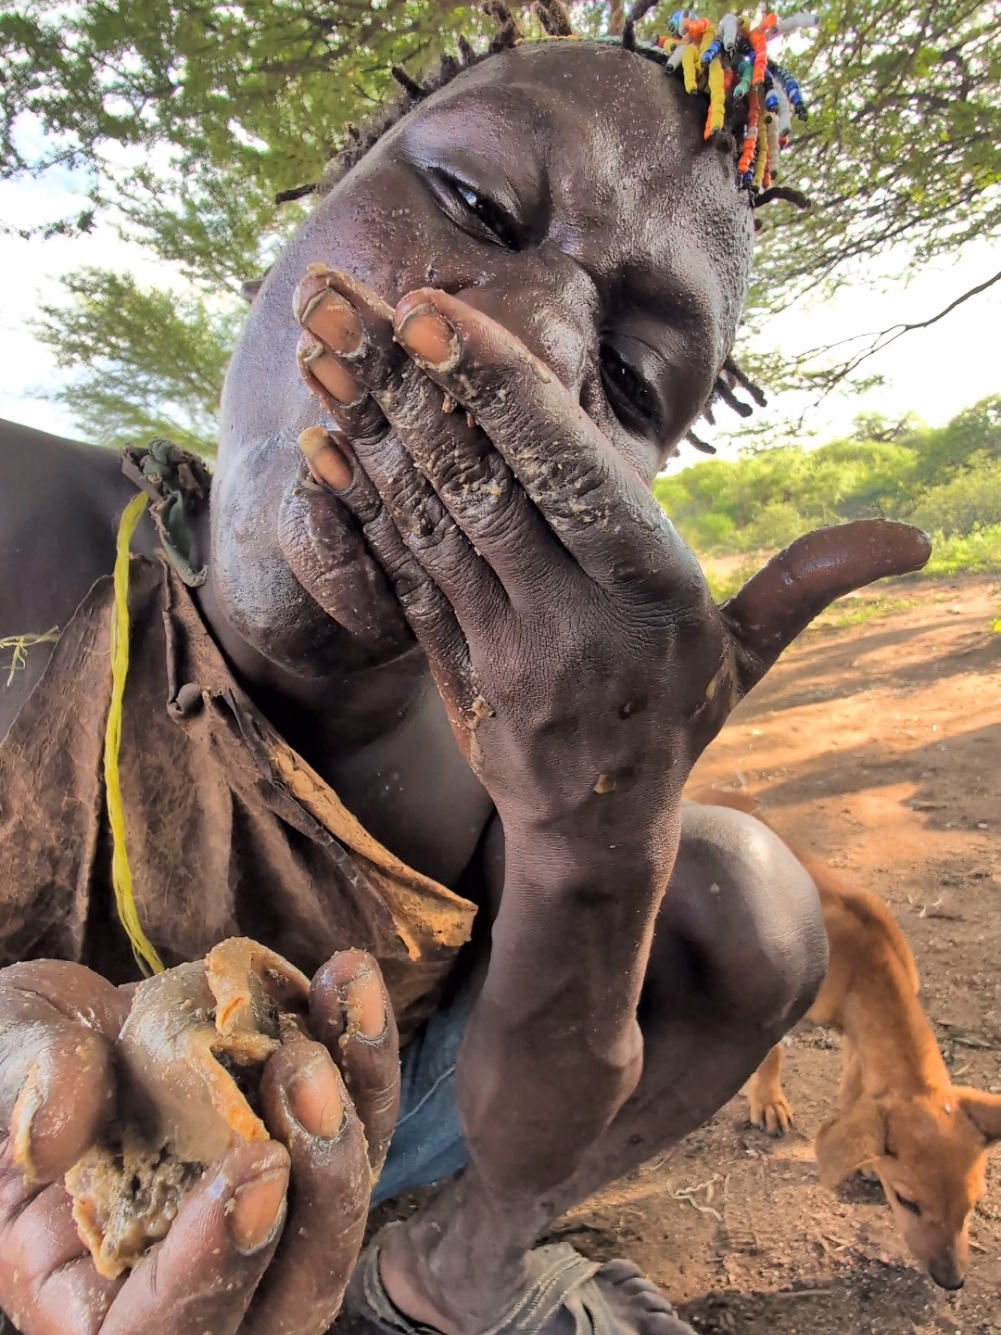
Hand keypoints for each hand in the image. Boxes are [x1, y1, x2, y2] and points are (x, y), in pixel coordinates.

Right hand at [0, 951, 398, 1334]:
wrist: (67, 1031)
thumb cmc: (15, 1069)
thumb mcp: (0, 1066)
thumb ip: (22, 1094)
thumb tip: (49, 1135)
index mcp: (95, 1297)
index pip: (164, 1332)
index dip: (215, 1269)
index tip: (255, 1165)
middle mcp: (193, 1273)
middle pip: (290, 1293)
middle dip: (320, 1189)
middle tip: (302, 1071)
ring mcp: (260, 1210)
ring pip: (341, 1203)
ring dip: (357, 1106)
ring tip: (343, 1005)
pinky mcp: (301, 1144)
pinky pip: (355, 1120)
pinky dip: (363, 1051)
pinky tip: (349, 978)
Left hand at [291, 268, 929, 859]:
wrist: (596, 836)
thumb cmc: (678, 724)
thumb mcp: (747, 656)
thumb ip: (809, 583)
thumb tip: (913, 542)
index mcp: (649, 596)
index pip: (573, 479)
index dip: (505, 397)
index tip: (440, 319)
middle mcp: (569, 615)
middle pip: (484, 483)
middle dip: (412, 386)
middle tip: (347, 297)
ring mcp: (499, 642)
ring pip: (429, 520)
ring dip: (369, 428)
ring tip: (320, 344)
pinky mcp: (448, 661)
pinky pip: (401, 573)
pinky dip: (357, 508)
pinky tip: (317, 442)